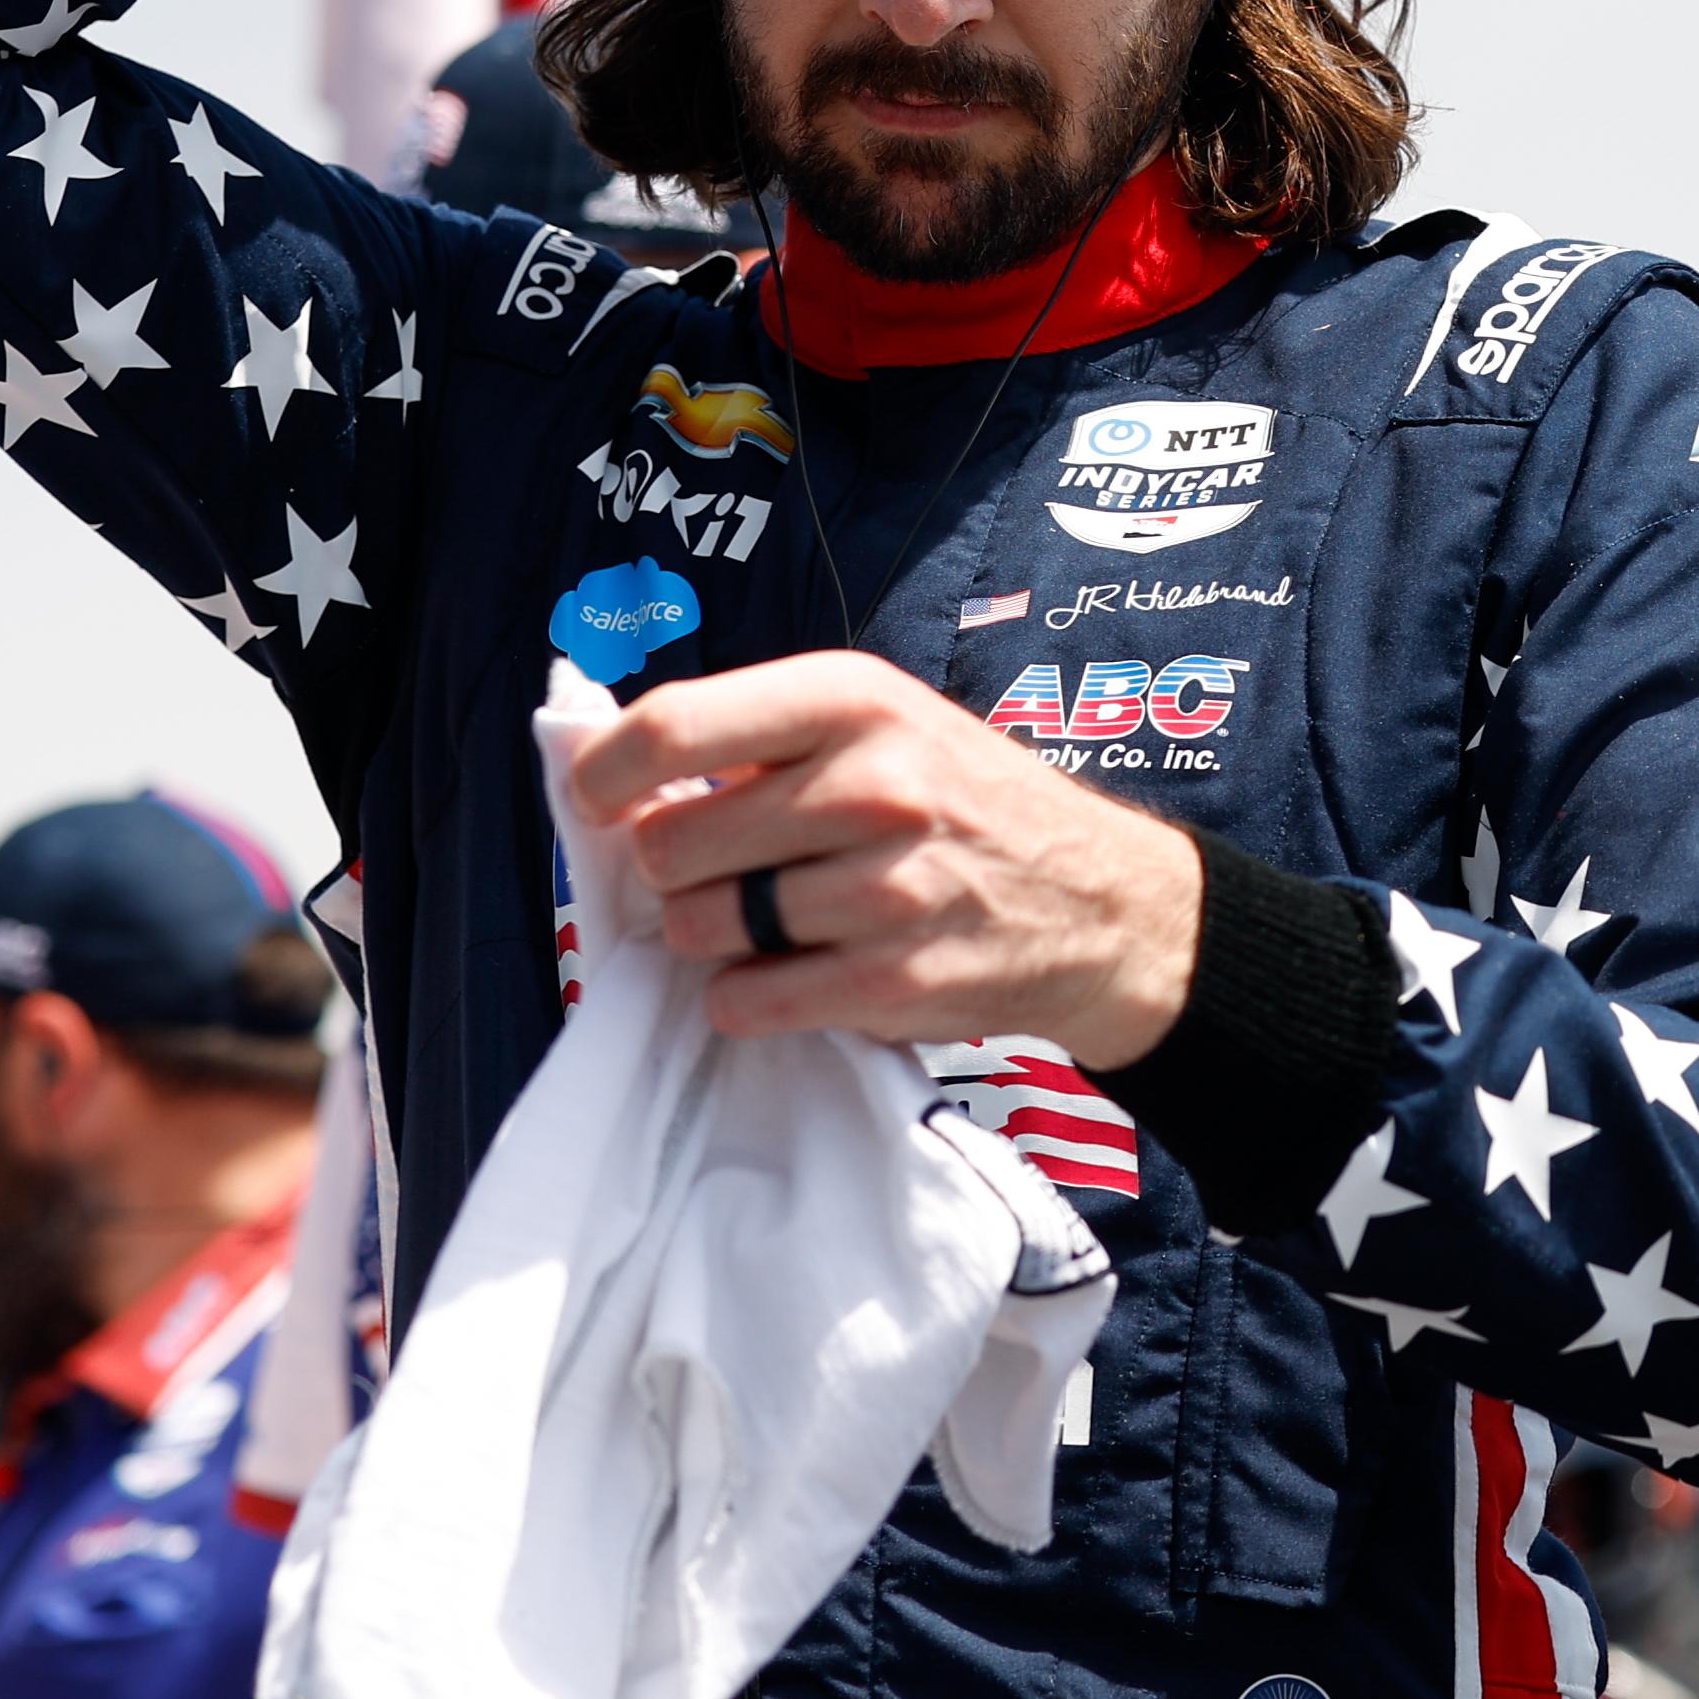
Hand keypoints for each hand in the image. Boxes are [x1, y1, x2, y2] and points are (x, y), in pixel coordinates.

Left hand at [563, 650, 1204, 1063]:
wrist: (1101, 902)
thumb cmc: (965, 805)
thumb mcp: (883, 725)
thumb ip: (755, 741)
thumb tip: (597, 772)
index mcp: (856, 699)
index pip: (672, 728)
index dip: (603, 775)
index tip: (596, 802)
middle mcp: (874, 783)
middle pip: (668, 845)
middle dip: (674, 871)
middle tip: (729, 872)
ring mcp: (888, 885)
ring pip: (698, 928)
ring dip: (715, 937)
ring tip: (778, 921)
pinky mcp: (895, 977)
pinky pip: (744, 1000)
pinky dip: (748, 996)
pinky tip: (798, 972)